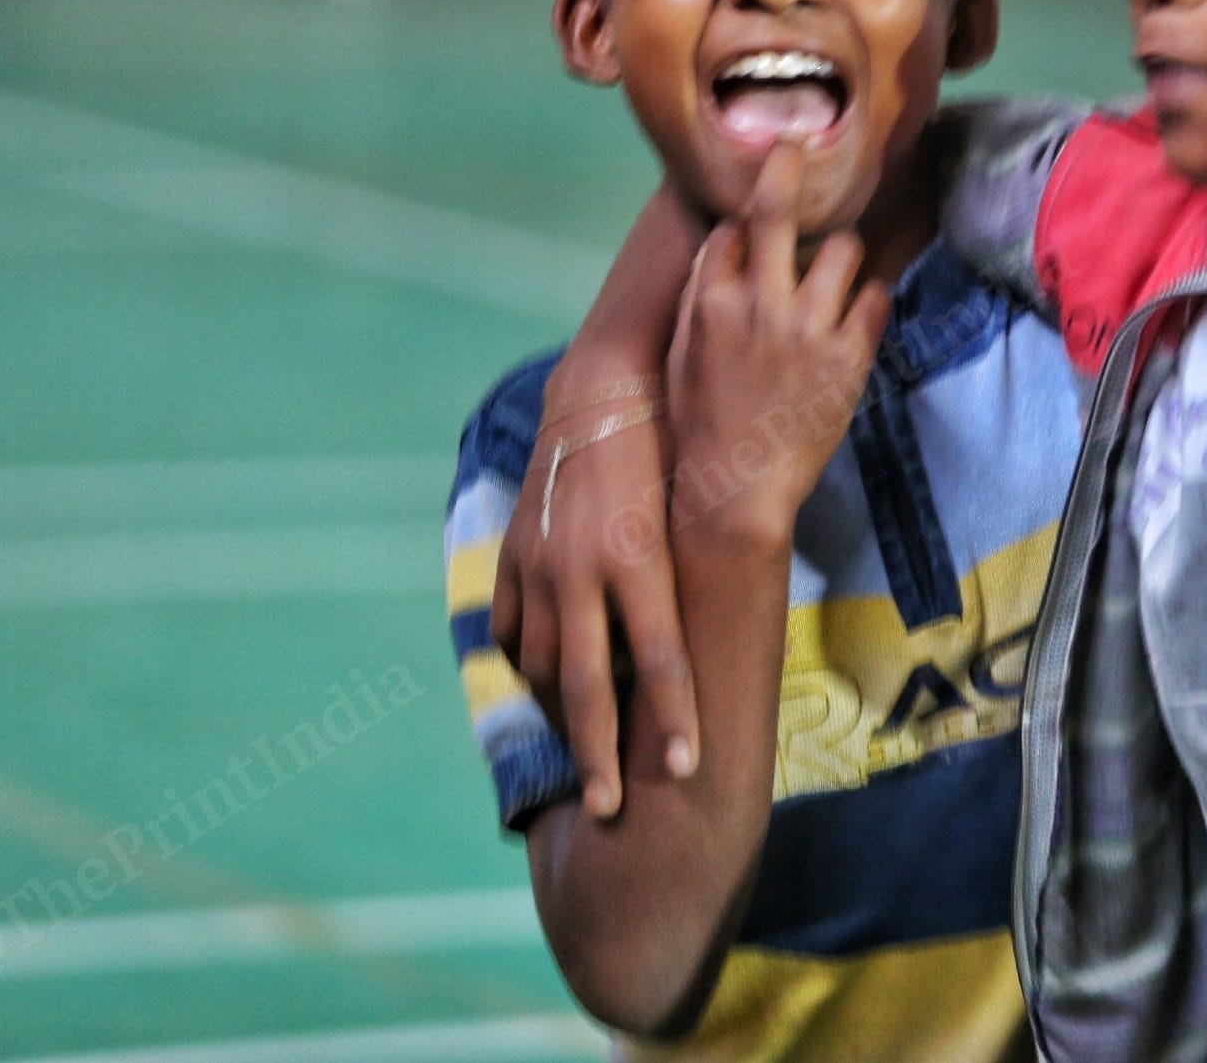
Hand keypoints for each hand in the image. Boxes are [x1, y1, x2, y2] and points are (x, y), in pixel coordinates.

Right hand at [489, 376, 696, 822]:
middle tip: (610, 810)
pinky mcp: (514, 557)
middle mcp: (585, 570)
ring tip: (584, 758)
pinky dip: (529, 666)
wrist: (605, 396)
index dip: (675, 717)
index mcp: (641, 560)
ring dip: (564, 718)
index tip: (685, 771)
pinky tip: (546, 690)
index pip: (663, 657)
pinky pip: (513, 631)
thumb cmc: (669, 457)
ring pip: (546, 665)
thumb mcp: (686, 520)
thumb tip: (692, 658)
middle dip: (600, 756)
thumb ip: (683, 588)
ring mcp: (541, 566)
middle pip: (592, 685)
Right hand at [664, 142, 889, 539]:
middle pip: (781, 211)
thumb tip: (721, 245)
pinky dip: (868, 297)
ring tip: (839, 266)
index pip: (732, 228)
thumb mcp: (681, 354)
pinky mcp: (849, 354)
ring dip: (843, 251)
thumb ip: (701, 296)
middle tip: (800, 143)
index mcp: (711, 302)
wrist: (737, 487)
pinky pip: (874, 296)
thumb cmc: (702, 422)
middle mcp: (760, 303)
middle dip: (790, 168)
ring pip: (843, 248)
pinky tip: (858, 309)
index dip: (749, 215)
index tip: (762, 201)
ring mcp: (809, 327)